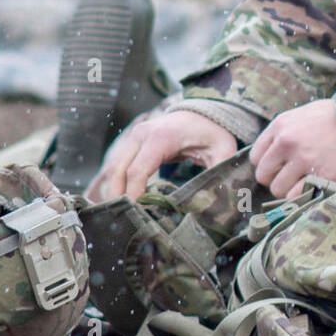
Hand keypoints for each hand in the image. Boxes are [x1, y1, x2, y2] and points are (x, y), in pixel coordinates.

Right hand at [88, 112, 237, 201]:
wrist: (200, 113)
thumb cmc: (211, 132)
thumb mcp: (223, 149)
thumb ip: (220, 170)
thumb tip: (220, 197)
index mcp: (161, 138)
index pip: (137, 171)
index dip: (133, 195)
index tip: (137, 216)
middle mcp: (141, 135)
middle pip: (118, 171)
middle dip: (118, 198)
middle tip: (124, 222)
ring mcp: (133, 137)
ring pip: (113, 169)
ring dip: (113, 192)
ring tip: (121, 216)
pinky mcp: (131, 143)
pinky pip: (117, 166)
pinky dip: (116, 184)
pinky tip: (123, 202)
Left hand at [250, 100, 335, 197]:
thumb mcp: (307, 113)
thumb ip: (287, 129)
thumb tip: (274, 151)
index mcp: (281, 125)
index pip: (256, 156)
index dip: (267, 165)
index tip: (280, 167)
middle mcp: (287, 141)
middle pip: (263, 174)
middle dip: (275, 180)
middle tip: (291, 179)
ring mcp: (303, 159)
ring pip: (278, 188)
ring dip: (289, 190)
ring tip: (304, 184)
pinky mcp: (320, 175)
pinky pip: (296, 197)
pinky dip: (302, 197)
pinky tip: (313, 188)